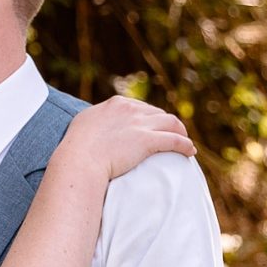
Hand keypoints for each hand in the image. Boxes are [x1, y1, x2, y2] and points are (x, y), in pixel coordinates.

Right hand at [63, 95, 194, 182]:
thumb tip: (95, 131)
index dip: (149, 117)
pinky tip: (190, 152)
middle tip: (172, 135)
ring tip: (185, 142)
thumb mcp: (83, 128)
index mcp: (114, 104)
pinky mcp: (147, 140)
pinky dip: (185, 145)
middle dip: (166, 124)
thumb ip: (94, 124)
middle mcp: (129, 109)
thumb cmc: (75, 151)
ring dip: (180, 132)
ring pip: (170, 123)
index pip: (139, 107)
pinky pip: (174, 140)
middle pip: (156, 113)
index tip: (153, 127)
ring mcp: (140, 124)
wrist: (78, 161)